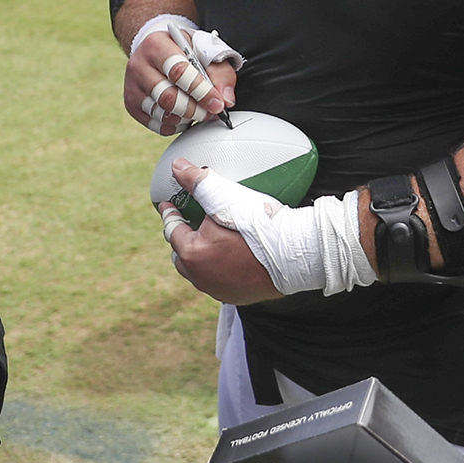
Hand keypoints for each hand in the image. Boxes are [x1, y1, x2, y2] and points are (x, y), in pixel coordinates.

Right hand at [124, 30, 236, 136]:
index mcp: (156, 44)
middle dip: (195, 109)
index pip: (178, 71)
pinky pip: (156, 124)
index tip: (217, 104)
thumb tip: (225, 100)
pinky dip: (175, 125)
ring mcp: (132, 86)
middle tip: (211, 112)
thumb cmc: (185, 50)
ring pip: (161, 113)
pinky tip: (184, 115)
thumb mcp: (206, 51)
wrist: (159, 50)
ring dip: (186, 118)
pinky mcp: (131, 104)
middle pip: (167, 97)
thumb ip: (220, 73)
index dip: (200, 91)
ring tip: (198, 111)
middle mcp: (138, 64)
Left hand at [160, 160, 282, 303]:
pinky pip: (219, 280)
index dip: (170, 213)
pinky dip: (219, 268)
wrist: (294, 253)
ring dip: (200, 256)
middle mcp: (200, 276)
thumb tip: (177, 167)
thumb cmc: (259, 226)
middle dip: (182, 238)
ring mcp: (218, 289)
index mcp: (191, 253)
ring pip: (199, 270)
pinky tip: (229, 257)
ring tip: (209, 240)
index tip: (168, 205)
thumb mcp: (224, 196)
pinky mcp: (236, 296)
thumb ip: (197, 181)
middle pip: (181, 254)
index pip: (172, 228)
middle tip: (190, 223)